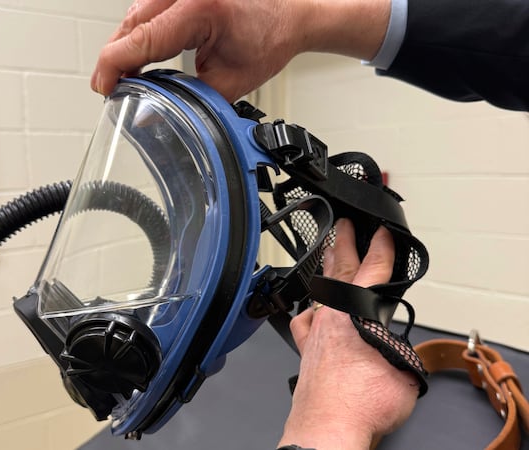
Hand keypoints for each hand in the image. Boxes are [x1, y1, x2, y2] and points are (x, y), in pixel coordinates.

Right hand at [91, 0, 389, 100]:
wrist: (289, 13)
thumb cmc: (269, 36)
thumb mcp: (232, 80)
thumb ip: (191, 99)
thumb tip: (156, 113)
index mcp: (200, 9)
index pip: (142, 38)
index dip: (114, 65)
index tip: (103, 87)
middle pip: (131, 24)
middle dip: (116, 58)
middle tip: (111, 88)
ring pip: (135, 15)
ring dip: (126, 45)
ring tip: (125, 76)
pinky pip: (146, 9)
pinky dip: (139, 33)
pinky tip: (139, 54)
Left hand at [278, 219, 417, 449]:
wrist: (327, 427)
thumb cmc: (362, 403)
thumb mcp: (404, 371)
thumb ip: (402, 351)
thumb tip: (400, 350)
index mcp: (359, 312)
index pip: (374, 269)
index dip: (381, 248)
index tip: (383, 233)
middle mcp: (334, 315)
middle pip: (341, 269)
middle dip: (345, 242)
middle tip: (345, 225)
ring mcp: (317, 331)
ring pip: (321, 289)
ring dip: (327, 270)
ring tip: (330, 255)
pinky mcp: (306, 349)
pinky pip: (305, 321)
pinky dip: (310, 311)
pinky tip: (310, 311)